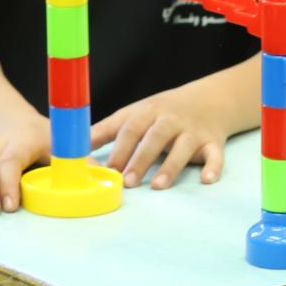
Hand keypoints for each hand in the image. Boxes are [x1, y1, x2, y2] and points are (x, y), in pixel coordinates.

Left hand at [92, 92, 227, 189]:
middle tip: (127, 182)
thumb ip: (106, 131)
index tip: (106, 170)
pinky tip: (207, 180)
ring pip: (183, 147)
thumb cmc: (162, 112)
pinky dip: (213, 167)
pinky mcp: (213, 142)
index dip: (119, 148)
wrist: (209, 100)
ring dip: (171, 166)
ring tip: (158, 185)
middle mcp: (171, 120)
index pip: (131, 129)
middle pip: (155, 138)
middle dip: (141, 160)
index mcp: (148, 112)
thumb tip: (70, 148)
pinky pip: (215, 155)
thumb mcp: (134, 114)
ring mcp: (193, 131)